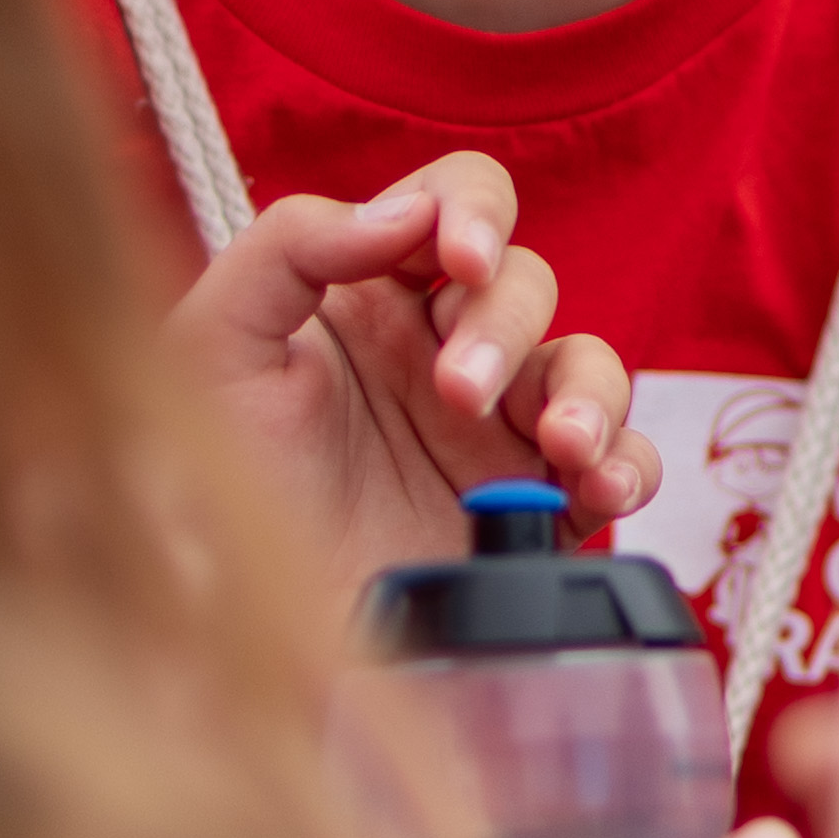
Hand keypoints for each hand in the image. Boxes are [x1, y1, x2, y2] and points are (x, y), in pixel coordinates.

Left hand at [167, 150, 659, 611]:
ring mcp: (497, 428)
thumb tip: (401, 212)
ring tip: (561, 446)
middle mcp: (441, 348)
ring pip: (586, 363)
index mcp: (370, 292)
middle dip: (501, 326)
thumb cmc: (209, 485)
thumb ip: (291, 248)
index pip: (454, 202)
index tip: (458, 259)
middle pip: (524, 282)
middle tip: (455, 395)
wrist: (243, 635)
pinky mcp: (537, 509)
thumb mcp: (216, 347)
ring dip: (587, 392)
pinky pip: (620, 463)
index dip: (473, 212)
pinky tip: (599, 487)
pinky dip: (629, 464)